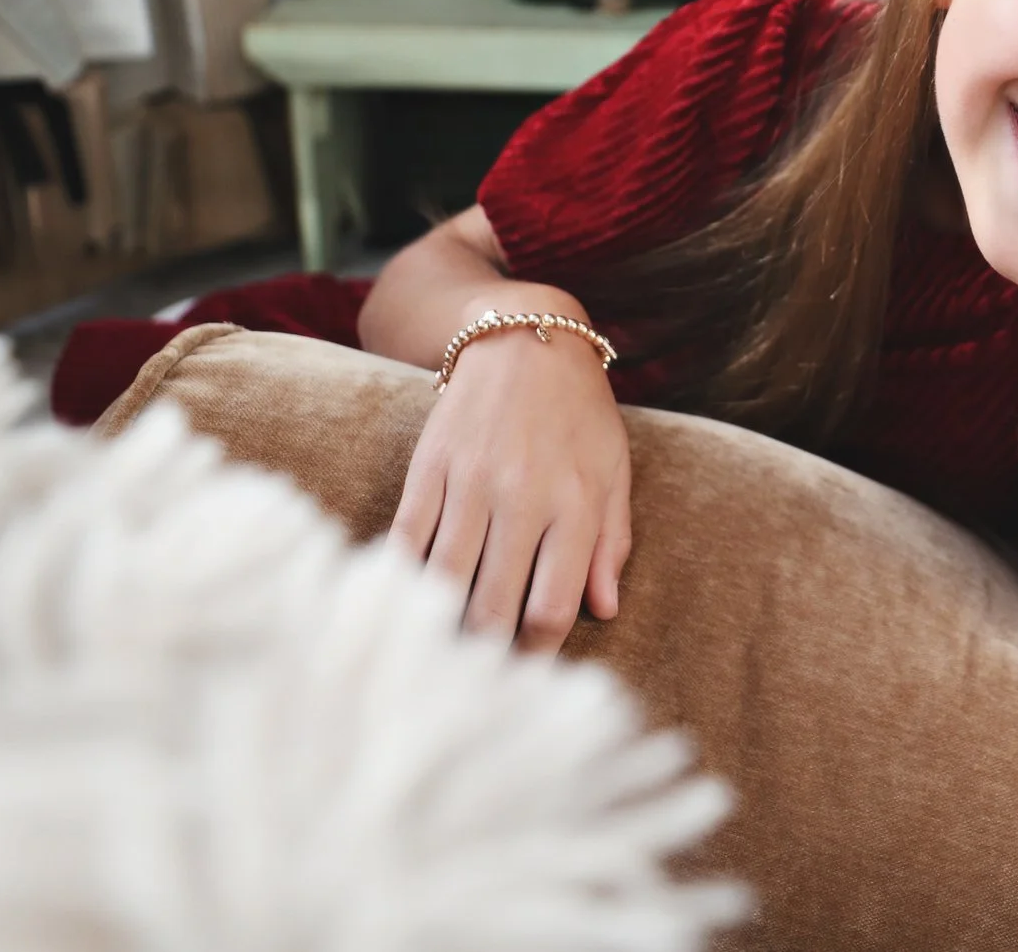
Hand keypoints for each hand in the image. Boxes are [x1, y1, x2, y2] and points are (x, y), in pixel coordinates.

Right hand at [389, 320, 632, 654]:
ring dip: (440, 627)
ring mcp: (470, 483)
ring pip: (446, 582)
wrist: (524, 338)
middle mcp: (522, 498)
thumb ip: (613, 541)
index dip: (537, 653)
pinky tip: (405, 605)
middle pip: (493, 607)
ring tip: (441, 654)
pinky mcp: (429, 468)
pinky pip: (407, 540)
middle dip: (484, 655)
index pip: (552, 608)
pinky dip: (402, 580)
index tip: (527, 670)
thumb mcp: (614, 470)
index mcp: (575, 506)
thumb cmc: (579, 413)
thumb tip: (606, 608)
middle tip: (477, 679)